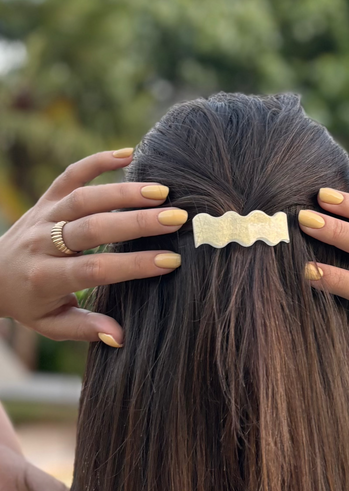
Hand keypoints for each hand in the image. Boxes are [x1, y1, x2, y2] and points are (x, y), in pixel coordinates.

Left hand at [0, 149, 187, 345]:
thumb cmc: (30, 303)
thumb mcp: (51, 325)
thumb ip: (85, 328)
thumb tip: (120, 337)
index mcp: (46, 278)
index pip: (95, 269)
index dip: (134, 265)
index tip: (170, 261)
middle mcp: (43, 243)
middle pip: (92, 227)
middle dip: (136, 222)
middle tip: (176, 218)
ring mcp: (44, 216)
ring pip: (84, 197)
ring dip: (124, 192)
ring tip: (162, 191)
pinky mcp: (45, 198)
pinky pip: (71, 174)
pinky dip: (98, 161)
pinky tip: (129, 154)